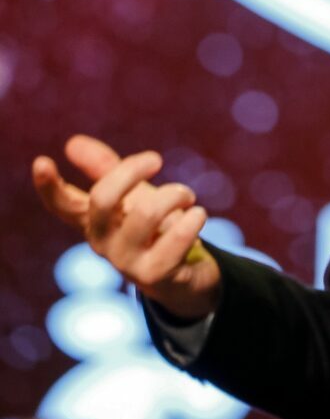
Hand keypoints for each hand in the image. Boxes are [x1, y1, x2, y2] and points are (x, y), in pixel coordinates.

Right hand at [32, 134, 221, 319]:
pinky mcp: (155, 275)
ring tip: (187, 196)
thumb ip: (105, 169)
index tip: (41, 162)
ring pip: (146, 213)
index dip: (49, 186)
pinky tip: (198, 215)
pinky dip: (192, 219)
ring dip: (175, 194)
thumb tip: (71, 143)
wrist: (186, 275)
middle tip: (157, 159)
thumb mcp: (131, 194)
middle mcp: (103, 243)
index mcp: (95, 220)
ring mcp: (126, 262)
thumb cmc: (154, 228)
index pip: (63, 204)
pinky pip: (175, 240)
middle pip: (102, 199)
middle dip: (132, 170)